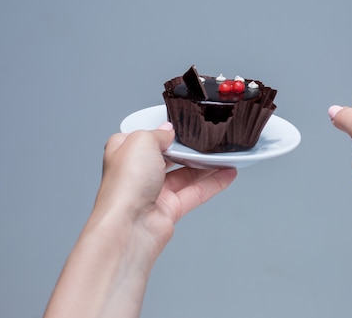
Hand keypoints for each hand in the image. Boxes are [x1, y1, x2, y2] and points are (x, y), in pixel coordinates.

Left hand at [96, 122, 236, 253]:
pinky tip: (227, 174)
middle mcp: (137, 173)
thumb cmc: (125, 185)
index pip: (145, 137)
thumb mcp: (140, 141)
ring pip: (185, 175)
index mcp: (124, 153)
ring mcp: (154, 192)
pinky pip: (196, 193)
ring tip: (225, 155)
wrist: (129, 226)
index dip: (163, 131)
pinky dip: (213, 183)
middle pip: (168, 156)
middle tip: (209, 140)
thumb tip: (169, 131)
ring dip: (206, 165)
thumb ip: (158, 133)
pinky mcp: (169, 209)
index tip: (183, 125)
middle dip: (188, 149)